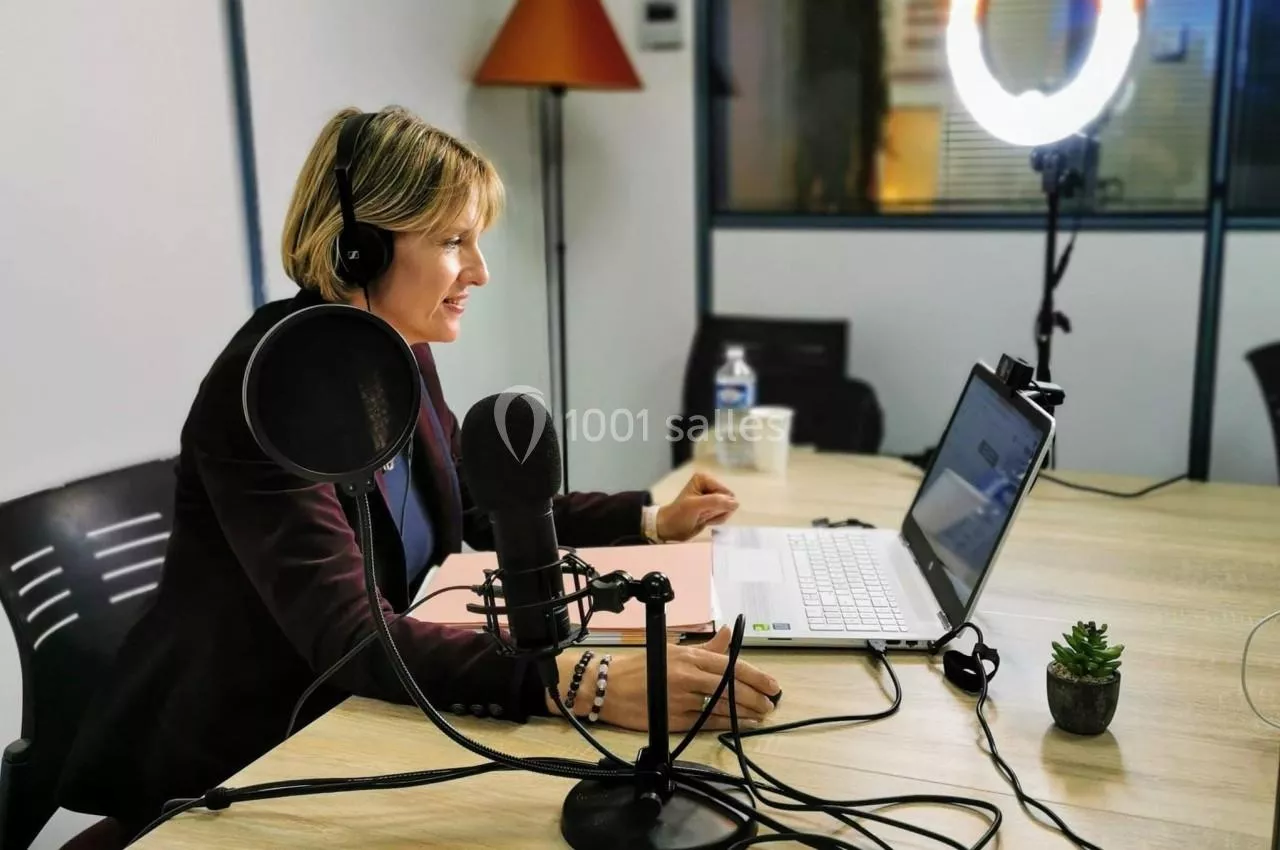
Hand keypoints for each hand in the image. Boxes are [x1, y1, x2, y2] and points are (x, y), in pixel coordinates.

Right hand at [549, 627, 779, 731]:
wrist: (606, 687)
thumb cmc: (639, 668)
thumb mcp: (672, 650)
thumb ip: (704, 647)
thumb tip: (728, 633)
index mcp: (688, 656)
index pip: (729, 664)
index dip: (754, 676)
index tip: (772, 684)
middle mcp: (687, 676)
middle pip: (730, 686)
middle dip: (755, 696)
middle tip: (770, 702)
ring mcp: (680, 699)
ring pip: (721, 706)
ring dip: (745, 712)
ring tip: (760, 714)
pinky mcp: (673, 719)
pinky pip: (705, 722)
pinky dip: (725, 724)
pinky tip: (738, 725)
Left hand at [656, 472, 738, 541]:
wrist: (669, 529)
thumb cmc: (679, 515)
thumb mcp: (695, 506)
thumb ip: (715, 502)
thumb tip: (736, 503)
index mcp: (705, 479)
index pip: (725, 493)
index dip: (717, 504)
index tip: (703, 509)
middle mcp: (710, 486)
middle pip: (728, 500)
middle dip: (718, 511)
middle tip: (703, 514)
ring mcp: (712, 498)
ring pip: (728, 508)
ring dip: (717, 516)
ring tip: (703, 517)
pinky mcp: (712, 508)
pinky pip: (724, 514)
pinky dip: (716, 520)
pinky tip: (706, 521)